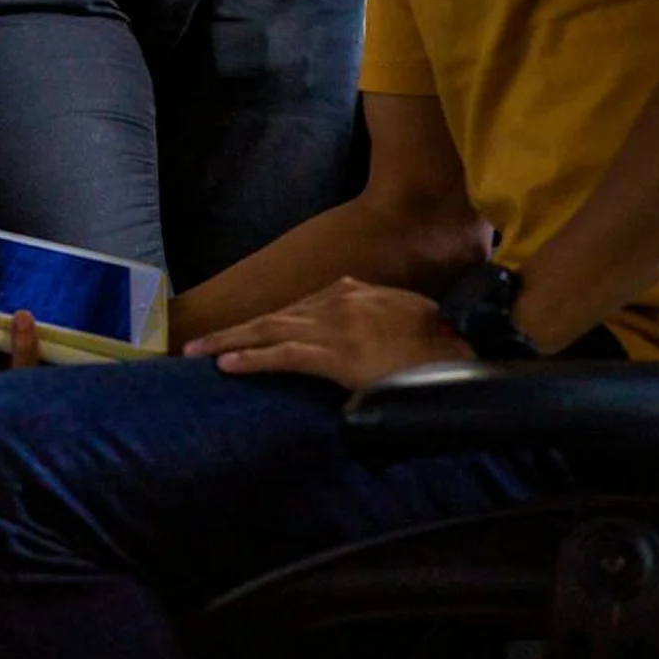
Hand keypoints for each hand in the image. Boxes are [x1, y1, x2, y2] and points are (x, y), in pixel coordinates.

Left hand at [182, 276, 472, 389]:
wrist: (465, 345)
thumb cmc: (440, 339)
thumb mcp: (400, 316)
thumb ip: (371, 318)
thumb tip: (356, 335)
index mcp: (348, 293)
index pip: (293, 308)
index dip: (260, 324)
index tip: (235, 335)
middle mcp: (334, 302)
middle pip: (271, 316)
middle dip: (231, 331)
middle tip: (193, 344)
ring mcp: (333, 327)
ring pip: (267, 331)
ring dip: (228, 343)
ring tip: (195, 353)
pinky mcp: (337, 354)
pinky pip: (284, 355)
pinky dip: (253, 360)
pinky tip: (226, 365)